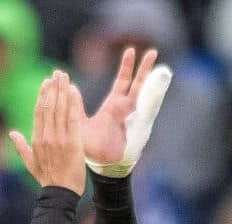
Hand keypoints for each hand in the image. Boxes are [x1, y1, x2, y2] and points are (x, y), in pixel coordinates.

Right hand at [8, 71, 87, 194]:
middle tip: (58, 73)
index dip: (43, 95)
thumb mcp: (29, 163)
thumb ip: (20, 146)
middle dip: (54, 87)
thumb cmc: (46, 179)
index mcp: (36, 139)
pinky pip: (73, 118)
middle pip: (49, 106)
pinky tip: (74, 91)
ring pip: (60, 109)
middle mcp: (46, 136)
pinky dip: (73, 103)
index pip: (39, 112)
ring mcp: (59, 139)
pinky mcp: (73, 143)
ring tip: (65, 76)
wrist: (60, 193)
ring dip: (63, 90)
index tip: (47, 82)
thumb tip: (11, 133)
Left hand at [80, 48, 159, 170]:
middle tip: (152, 50)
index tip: (131, 50)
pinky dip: (155, 93)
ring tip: (158, 58)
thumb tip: (69, 88)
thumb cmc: (90, 149)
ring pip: (144, 91)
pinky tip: (162, 79)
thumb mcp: (78, 123)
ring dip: (150, 75)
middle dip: (143, 66)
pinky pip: (147, 106)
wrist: (99, 165)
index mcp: (114, 106)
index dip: (127, 67)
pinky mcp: (136, 122)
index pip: (122, 81)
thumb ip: (75, 106)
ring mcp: (133, 115)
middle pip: (137, 82)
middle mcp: (126, 108)